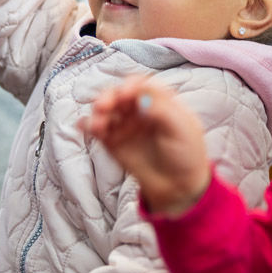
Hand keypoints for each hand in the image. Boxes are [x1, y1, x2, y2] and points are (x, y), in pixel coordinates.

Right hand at [84, 77, 211, 215]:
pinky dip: (88, 125)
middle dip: (109, 97)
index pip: (141, 85)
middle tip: (103, 106)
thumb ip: (162, 111)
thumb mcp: (182, 129)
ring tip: (96, 124)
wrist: (178, 187)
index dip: (131, 85)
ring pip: (106, 110)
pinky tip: (85, 126)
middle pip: (118, 94)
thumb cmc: (186, 155)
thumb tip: (140, 98)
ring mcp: (124, 124)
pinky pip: (97, 129)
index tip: (125, 94)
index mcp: (159, 101)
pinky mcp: (112, 141)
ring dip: (97, 112)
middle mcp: (139, 109)